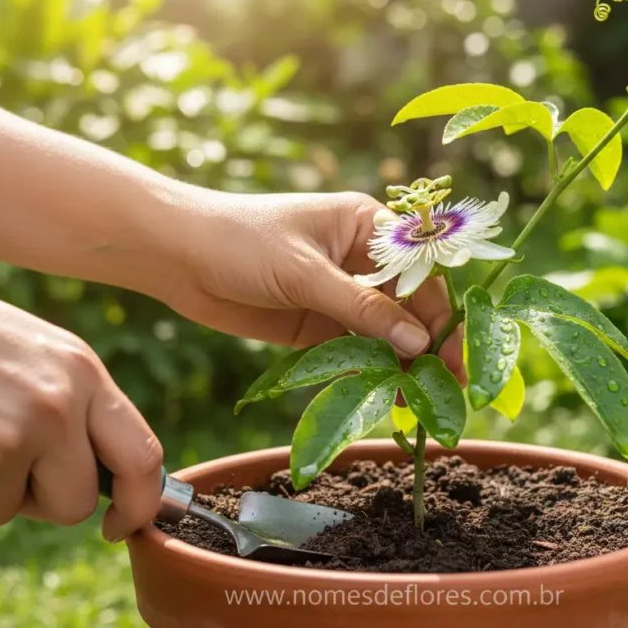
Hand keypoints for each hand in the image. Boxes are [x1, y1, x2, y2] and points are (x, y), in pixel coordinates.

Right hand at [0, 251, 160, 540]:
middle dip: (42, 498)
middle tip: (7, 457)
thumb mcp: (46, 357)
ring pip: (6, 511)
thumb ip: (85, 412)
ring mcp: (3, 437)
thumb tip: (113, 483)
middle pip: (73, 504)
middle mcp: (54, 408)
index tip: (119, 523)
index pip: (141, 458)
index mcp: (85, 377)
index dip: (139, 505)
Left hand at [162, 190, 463, 379]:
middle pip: (410, 305)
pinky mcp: (317, 323)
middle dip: (428, 344)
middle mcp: (361, 259)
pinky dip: (371, 370)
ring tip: (418, 400)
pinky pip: (355, 349)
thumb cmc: (241, 241)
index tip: (451, 354)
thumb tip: (417, 343)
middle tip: (446, 387)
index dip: (441, 312)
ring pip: (385, 331)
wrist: (176, 256)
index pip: (421, 271)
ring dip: (401, 363)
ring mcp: (340, 293)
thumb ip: (361, 309)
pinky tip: (384, 394)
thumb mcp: (305, 272)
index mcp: (367, 227)